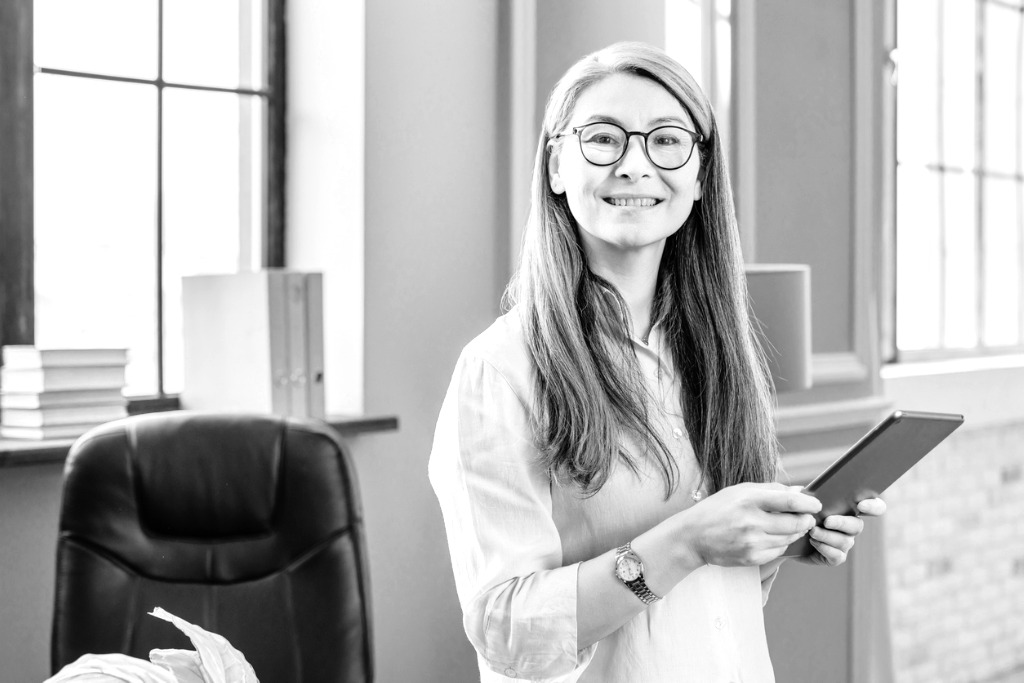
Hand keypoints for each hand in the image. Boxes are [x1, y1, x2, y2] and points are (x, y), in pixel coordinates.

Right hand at [679, 482, 821, 567]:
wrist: (693, 536)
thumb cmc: (718, 508)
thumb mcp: (740, 491)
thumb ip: (771, 490)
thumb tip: (800, 492)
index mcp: (749, 500)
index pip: (790, 502)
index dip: (809, 504)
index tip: (816, 504)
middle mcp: (751, 522)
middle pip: (795, 524)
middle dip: (806, 520)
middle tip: (808, 518)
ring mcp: (752, 542)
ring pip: (789, 539)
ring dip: (795, 532)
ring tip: (791, 526)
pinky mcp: (752, 558)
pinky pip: (778, 551)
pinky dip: (782, 544)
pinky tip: (774, 537)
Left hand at [797, 497, 886, 566]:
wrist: (785, 537)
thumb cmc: (796, 513)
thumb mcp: (799, 500)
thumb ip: (803, 493)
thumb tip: (805, 490)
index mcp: (848, 508)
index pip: (874, 507)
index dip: (873, 506)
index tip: (861, 505)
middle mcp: (850, 527)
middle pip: (858, 525)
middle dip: (842, 523)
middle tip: (827, 521)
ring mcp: (844, 543)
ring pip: (846, 541)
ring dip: (828, 536)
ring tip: (812, 531)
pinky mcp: (835, 557)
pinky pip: (837, 556)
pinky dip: (824, 548)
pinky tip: (813, 542)